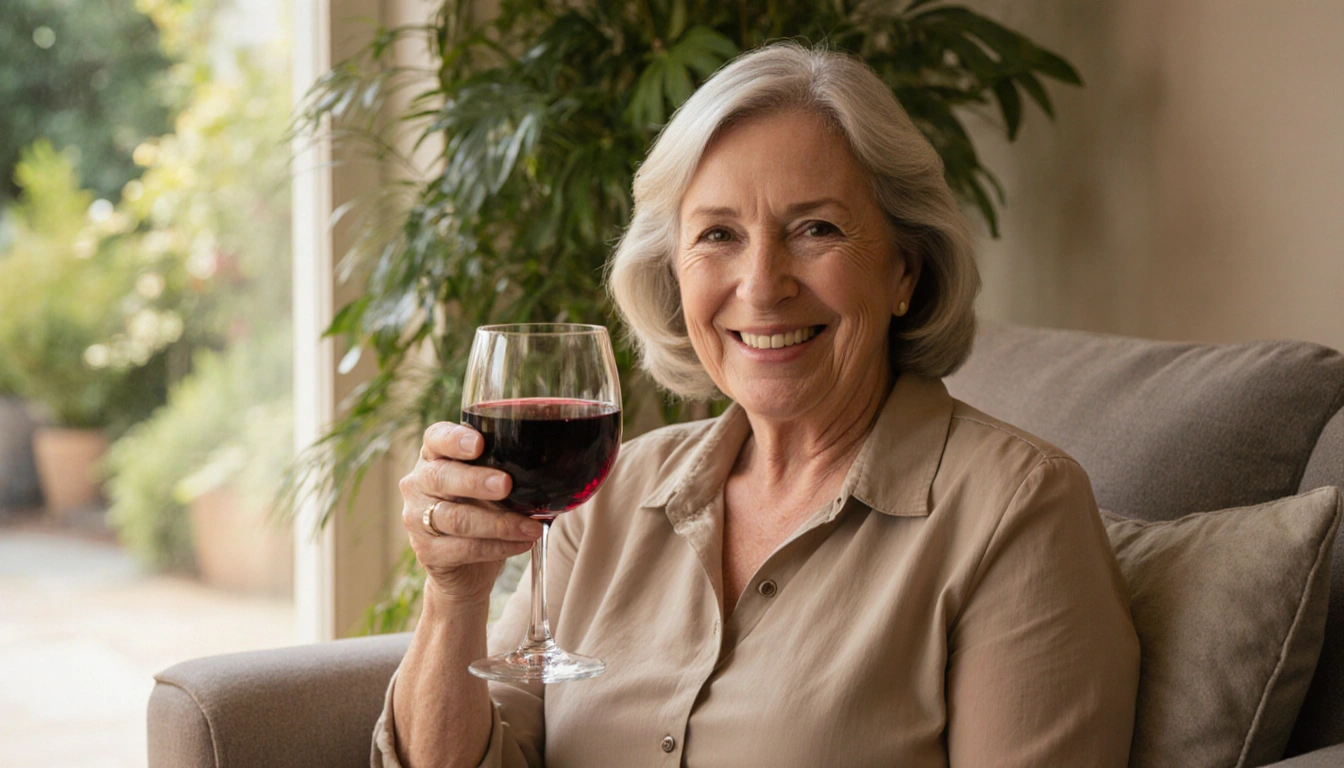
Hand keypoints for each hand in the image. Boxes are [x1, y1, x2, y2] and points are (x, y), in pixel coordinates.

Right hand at [400, 422, 542, 604]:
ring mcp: (416, 519)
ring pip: (456, 518)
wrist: (467, 568)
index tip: (478, 445)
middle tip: (506, 485)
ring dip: (499, 523)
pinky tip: (522, 543)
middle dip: (476, 481)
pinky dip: (498, 547)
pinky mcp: (427, 552)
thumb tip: (554, 467)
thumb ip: (508, 471)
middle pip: (441, 477)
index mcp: (435, 457)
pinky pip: (464, 548)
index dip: (454, 439)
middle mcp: (418, 484)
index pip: (436, 437)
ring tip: (531, 527)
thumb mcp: (493, 486)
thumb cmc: (483, 512)